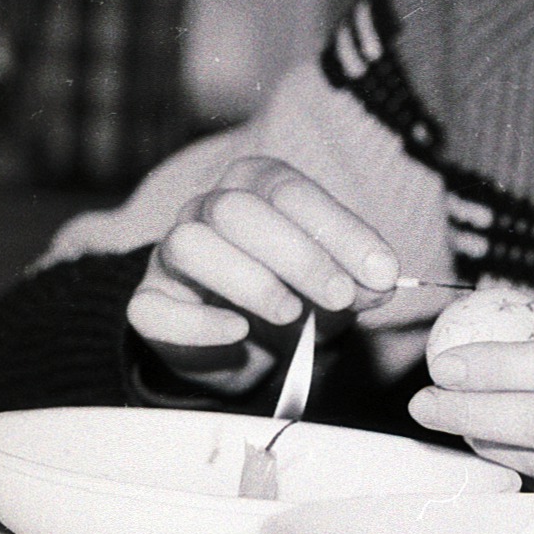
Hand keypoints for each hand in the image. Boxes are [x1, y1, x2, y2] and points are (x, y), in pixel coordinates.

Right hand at [127, 156, 401, 392]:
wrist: (247, 347)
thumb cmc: (298, 297)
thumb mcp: (339, 286)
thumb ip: (360, 280)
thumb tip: (383, 281)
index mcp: (257, 186)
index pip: (291, 191)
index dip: (340, 231)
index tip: (383, 272)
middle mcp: (208, 208)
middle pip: (237, 209)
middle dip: (298, 255)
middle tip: (340, 297)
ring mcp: (171, 253)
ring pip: (190, 244)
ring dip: (249, 280)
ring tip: (291, 314)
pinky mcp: (150, 303)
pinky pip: (155, 306)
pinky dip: (199, 322)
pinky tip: (238, 333)